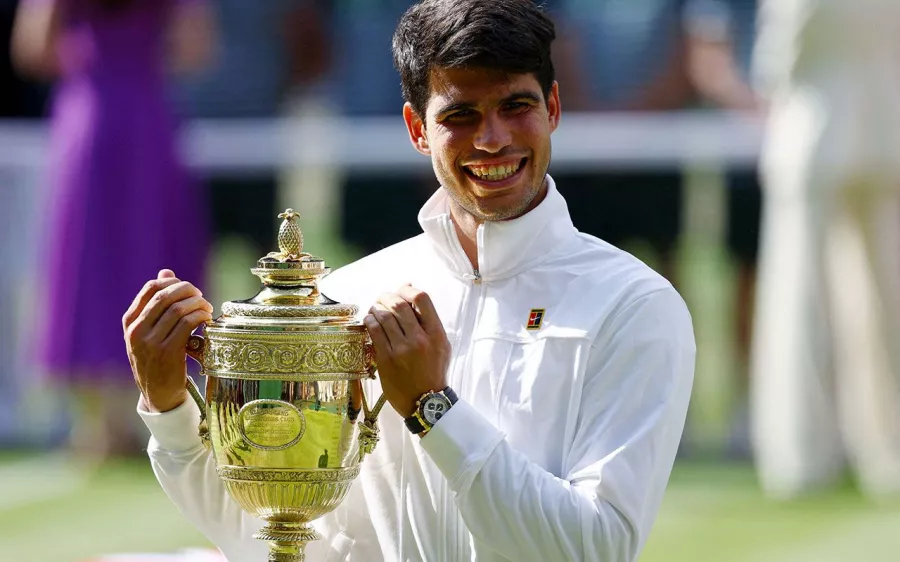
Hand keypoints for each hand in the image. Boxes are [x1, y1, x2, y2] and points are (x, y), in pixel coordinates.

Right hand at [123, 269, 212, 412]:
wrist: (158, 395)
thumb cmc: (156, 359)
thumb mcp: (150, 332)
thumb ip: (157, 303)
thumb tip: (166, 272)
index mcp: (130, 322)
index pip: (151, 288)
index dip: (173, 282)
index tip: (187, 288)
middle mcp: (136, 330)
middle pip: (166, 295)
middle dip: (188, 290)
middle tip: (200, 295)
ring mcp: (151, 342)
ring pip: (178, 308)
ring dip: (198, 303)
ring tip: (206, 307)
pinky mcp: (168, 352)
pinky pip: (187, 323)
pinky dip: (200, 316)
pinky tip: (207, 318)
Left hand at [364, 286, 450, 418]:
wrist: (425, 401)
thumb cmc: (434, 371)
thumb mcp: (441, 345)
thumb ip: (429, 322)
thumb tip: (412, 294)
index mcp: (436, 334)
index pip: (422, 299)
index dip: (408, 289)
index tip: (401, 291)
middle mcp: (420, 339)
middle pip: (399, 305)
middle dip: (387, 296)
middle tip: (382, 298)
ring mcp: (402, 349)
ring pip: (384, 316)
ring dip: (376, 308)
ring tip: (374, 309)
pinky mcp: (387, 359)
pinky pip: (374, 331)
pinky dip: (370, 321)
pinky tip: (370, 321)